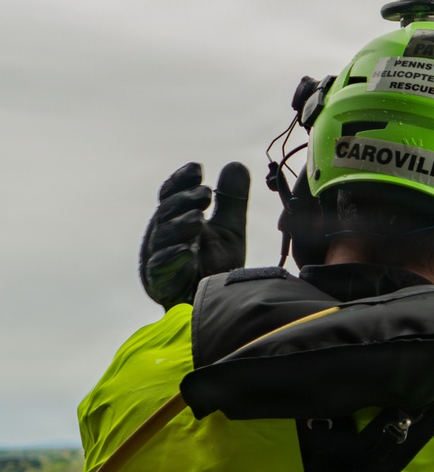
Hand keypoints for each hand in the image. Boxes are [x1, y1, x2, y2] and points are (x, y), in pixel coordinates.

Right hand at [139, 162, 249, 309]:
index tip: (197, 169)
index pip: (171, 195)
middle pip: (165, 212)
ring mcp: (159, 260)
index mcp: (175, 221)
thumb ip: (231, 200)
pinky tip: (188, 252)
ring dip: (179, 226)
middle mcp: (163, 238)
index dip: (180, 181)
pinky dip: (173, 258)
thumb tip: (235, 164)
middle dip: (183, 201)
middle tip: (205, 194)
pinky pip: (161, 269)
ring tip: (198, 220)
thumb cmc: (218, 268)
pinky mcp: (161, 284)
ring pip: (161, 238)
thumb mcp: (229, 229)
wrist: (221, 307)